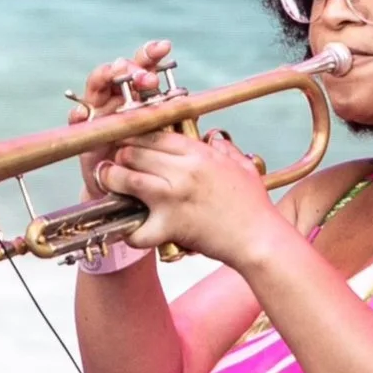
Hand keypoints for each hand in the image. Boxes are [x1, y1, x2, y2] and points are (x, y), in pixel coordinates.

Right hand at [67, 39, 172, 197]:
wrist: (128, 190)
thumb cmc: (149, 159)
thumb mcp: (166, 137)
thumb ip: (177, 120)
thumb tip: (198, 108)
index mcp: (140, 95)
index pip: (145, 67)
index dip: (152, 54)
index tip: (164, 47)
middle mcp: (118, 98)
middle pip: (120, 71)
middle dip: (132, 67)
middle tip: (145, 75)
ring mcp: (99, 112)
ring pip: (97, 85)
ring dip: (106, 76)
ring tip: (117, 74)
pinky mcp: (83, 132)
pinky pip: (76, 119)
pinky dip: (77, 114)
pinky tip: (82, 112)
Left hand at [95, 128, 281, 265]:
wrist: (260, 238)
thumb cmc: (254, 205)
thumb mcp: (243, 167)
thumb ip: (226, 149)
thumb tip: (214, 139)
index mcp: (199, 153)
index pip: (154, 134)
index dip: (134, 136)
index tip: (127, 142)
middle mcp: (183, 170)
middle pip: (133, 151)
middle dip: (120, 156)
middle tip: (116, 164)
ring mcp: (174, 197)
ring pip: (127, 179)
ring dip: (114, 181)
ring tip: (112, 185)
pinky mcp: (171, 225)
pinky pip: (138, 229)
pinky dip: (131, 233)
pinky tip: (132, 231)